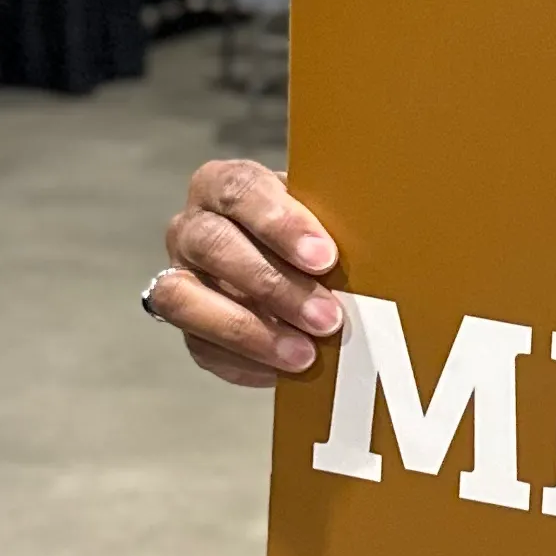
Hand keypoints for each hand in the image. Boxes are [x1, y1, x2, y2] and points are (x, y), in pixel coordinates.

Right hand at [150, 158, 345, 389]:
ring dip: (248, 330)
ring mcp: (180, 276)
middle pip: (212, 245)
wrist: (294, 269)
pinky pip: (201, 346)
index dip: (280, 224)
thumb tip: (376, 245)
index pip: (239, 190)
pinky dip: (245, 361)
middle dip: (272, 284)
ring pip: (184, 298)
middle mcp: (191, 227)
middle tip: (327, 317)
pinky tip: (286, 370)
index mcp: (223, 185)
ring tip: (304, 354)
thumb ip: (335, 223)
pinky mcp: (185, 325)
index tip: (324, 257)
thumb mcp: (324, 217)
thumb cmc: (312, 235)